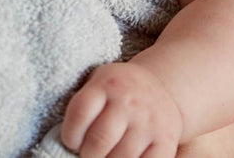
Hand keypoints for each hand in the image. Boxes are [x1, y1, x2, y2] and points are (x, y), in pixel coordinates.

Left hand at [61, 62, 182, 156]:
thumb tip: (67, 141)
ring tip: (104, 156)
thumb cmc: (117, 90)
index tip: (71, 141)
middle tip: (87, 154)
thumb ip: (85, 105)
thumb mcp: (99, 83)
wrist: (160, 85)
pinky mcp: (166, 140)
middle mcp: (129, 100)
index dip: (70, 134)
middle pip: (99, 140)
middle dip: (87, 154)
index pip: (80, 112)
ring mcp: (149, 121)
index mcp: (107, 83)